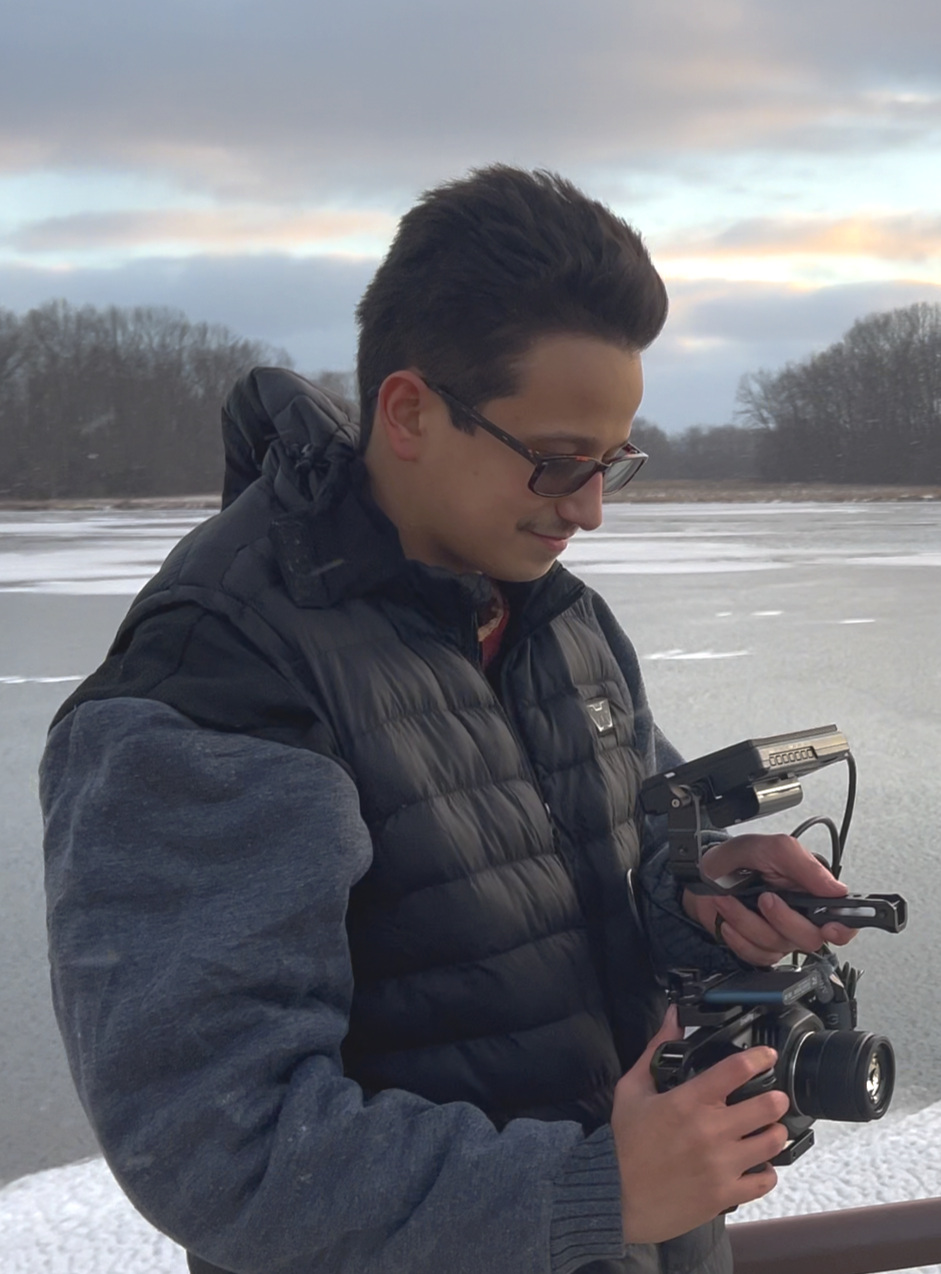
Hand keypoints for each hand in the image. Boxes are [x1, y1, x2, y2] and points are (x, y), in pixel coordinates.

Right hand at [612, 1008, 789, 1243]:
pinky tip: (757, 1164)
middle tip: (774, 1097)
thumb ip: (655, 1050)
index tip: (767, 1057)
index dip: (759, 1058)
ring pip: (772, 1142)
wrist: (616, 1196)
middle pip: (767, 1106)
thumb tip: (672, 1018)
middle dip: (775, 1098)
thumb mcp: (631, 1089)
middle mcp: (710, 1131)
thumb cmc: (625, 1144)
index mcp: (687, 1101)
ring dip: (774, 1132)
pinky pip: (765, 1180)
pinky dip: (766, 1171)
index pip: (736, 1070)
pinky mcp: (725, 1194)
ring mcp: (721, 1164)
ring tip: (768, 1129)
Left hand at [682, 832, 856, 965]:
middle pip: (810, 939)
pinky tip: (728, 918)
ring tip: (732, 898)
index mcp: (812, 893)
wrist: (706, 872)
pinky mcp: (758, 947)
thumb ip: (805, 865)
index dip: (843, 930)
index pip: (843, 921)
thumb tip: (836, 889)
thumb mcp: (773, 848)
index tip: (830, 927)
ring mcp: (779, 934)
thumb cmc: (741, 859)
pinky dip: (738, 937)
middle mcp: (800, 917)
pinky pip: (756, 955)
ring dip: (748, 921)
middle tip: (765, 897)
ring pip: (777, 947)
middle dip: (783, 919)